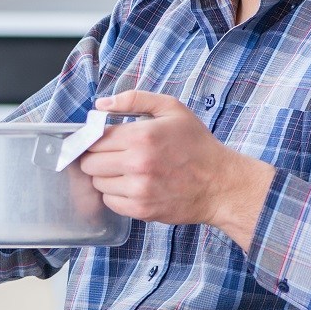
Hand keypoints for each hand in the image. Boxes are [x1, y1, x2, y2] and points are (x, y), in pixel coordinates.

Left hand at [78, 90, 275, 250]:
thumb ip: (134, 99)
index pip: (94, 139)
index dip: (96, 139)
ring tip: (127, 171)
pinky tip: (132, 186)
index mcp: (142, 136)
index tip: (104, 140)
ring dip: (106, 177)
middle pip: (90, 163)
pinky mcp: (141, 210)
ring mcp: (139, 190)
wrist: (220, 184)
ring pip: (97, 183)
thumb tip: (100, 104)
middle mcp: (137, 163)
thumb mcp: (172, 109)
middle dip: (98, 157)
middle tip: (115, 155)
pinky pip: (109, 202)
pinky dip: (115, 194)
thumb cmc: (197, 145)